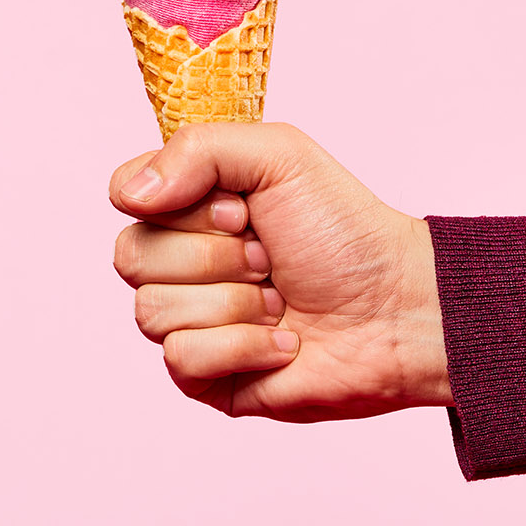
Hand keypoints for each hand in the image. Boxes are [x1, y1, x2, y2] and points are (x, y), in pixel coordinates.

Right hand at [108, 122, 451, 421]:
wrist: (398, 309)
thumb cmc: (347, 233)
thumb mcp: (280, 155)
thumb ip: (197, 148)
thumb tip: (129, 194)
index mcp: (192, 206)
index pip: (126, 193)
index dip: (179, 204)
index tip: (240, 208)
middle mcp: (183, 263)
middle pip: (131, 255)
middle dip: (213, 255)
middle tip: (267, 255)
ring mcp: (191, 322)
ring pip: (151, 311)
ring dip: (233, 302)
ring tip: (279, 298)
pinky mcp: (206, 377)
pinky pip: (181, 359)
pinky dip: (243, 347)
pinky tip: (283, 341)